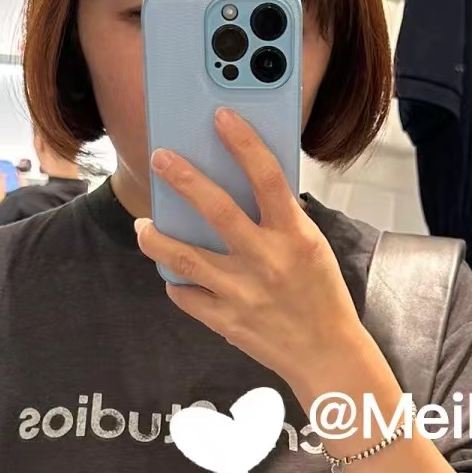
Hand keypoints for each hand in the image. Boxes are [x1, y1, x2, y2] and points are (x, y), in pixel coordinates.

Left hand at [135, 106, 366, 392]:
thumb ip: (280, 219)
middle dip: (184, 179)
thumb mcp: (312, 247)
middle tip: (161, 158)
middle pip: (216, 210)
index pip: (268, 178)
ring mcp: (242, 292)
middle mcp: (267, 261)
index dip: (244, 143)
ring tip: (144, 225)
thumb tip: (239, 185)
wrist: (327, 355)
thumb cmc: (321, 294)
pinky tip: (175, 274)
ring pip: (183, 257)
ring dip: (155, 238)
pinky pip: (185, 295)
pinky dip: (176, 282)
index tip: (221, 117)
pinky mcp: (225, 320)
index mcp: (295, 237)